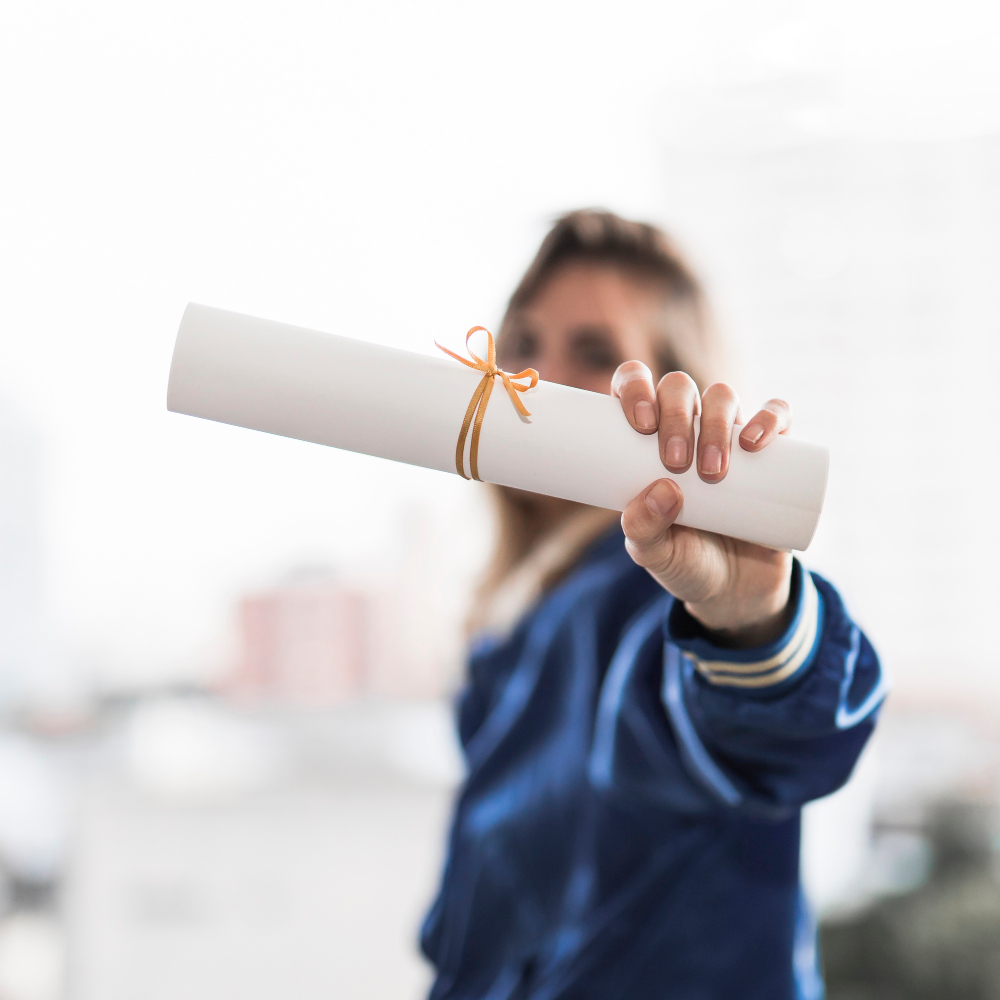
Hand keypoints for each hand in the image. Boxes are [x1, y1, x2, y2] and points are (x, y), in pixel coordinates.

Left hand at [612, 363, 794, 648]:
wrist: (735, 590)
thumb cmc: (683, 560)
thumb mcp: (654, 553)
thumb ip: (643, 529)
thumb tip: (662, 490)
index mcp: (645, 436)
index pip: (634, 384)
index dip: (635, 387)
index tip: (640, 424)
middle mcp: (686, 424)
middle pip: (679, 388)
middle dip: (676, 416)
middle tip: (676, 463)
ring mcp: (730, 434)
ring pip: (723, 396)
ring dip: (716, 422)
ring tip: (714, 471)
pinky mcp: (772, 450)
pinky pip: (778, 414)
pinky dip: (771, 416)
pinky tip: (758, 440)